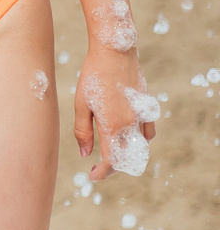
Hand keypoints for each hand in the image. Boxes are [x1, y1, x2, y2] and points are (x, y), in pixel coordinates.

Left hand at [73, 47, 158, 179]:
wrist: (114, 54)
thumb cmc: (92, 77)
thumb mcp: (81, 105)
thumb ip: (83, 132)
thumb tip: (85, 154)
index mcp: (113, 126)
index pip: (111, 160)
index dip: (102, 172)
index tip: (92, 175)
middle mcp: (131, 125)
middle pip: (127, 157)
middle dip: (113, 167)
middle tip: (98, 167)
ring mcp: (142, 116)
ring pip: (140, 147)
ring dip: (128, 155)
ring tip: (111, 155)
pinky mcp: (147, 108)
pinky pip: (148, 132)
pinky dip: (140, 141)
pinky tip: (127, 138)